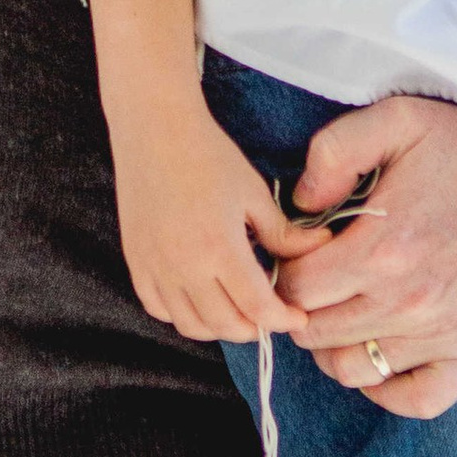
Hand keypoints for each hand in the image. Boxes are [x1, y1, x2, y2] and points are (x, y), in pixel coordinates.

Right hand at [106, 90, 311, 343]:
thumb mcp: (253, 193)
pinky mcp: (136, 260)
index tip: (297, 317)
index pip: (257, 308)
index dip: (283, 320)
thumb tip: (321, 248)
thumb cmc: (208, 154)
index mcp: (219, 247)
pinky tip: (200, 296)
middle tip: (270, 314)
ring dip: (219, 326)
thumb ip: (284, 233)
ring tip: (237, 308)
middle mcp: (184, 265)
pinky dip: (182, 313)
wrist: (154, 128)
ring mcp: (155, 266)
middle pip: (225, 325)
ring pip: (190, 325)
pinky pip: (158, 308)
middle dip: (255, 328)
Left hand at [275, 95, 456, 417]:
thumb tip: (301, 203)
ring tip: (340, 313)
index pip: (296, 290)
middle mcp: (411, 301)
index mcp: (384, 249)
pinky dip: (386, 387)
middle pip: (316, 333)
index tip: (299, 255)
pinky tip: (376, 352)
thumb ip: (334, 152)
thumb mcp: (396, 120)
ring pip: (353, 369)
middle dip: (302, 308)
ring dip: (333, 345)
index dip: (285, 271)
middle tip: (314, 282)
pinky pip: (417, 399)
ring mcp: (444, 334)